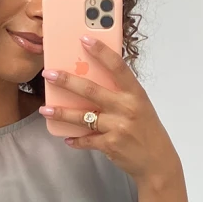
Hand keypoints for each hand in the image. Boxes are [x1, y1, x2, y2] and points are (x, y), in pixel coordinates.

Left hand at [40, 36, 179, 184]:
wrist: (157, 162)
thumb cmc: (147, 130)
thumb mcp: (140, 106)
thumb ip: (121, 93)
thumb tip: (94, 78)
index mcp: (136, 94)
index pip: (117, 67)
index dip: (101, 52)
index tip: (84, 39)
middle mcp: (127, 108)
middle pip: (91, 90)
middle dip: (67, 81)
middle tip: (49, 74)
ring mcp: (118, 127)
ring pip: (82, 117)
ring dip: (61, 113)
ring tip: (45, 110)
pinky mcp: (110, 145)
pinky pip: (87, 140)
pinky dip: (75, 140)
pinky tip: (67, 137)